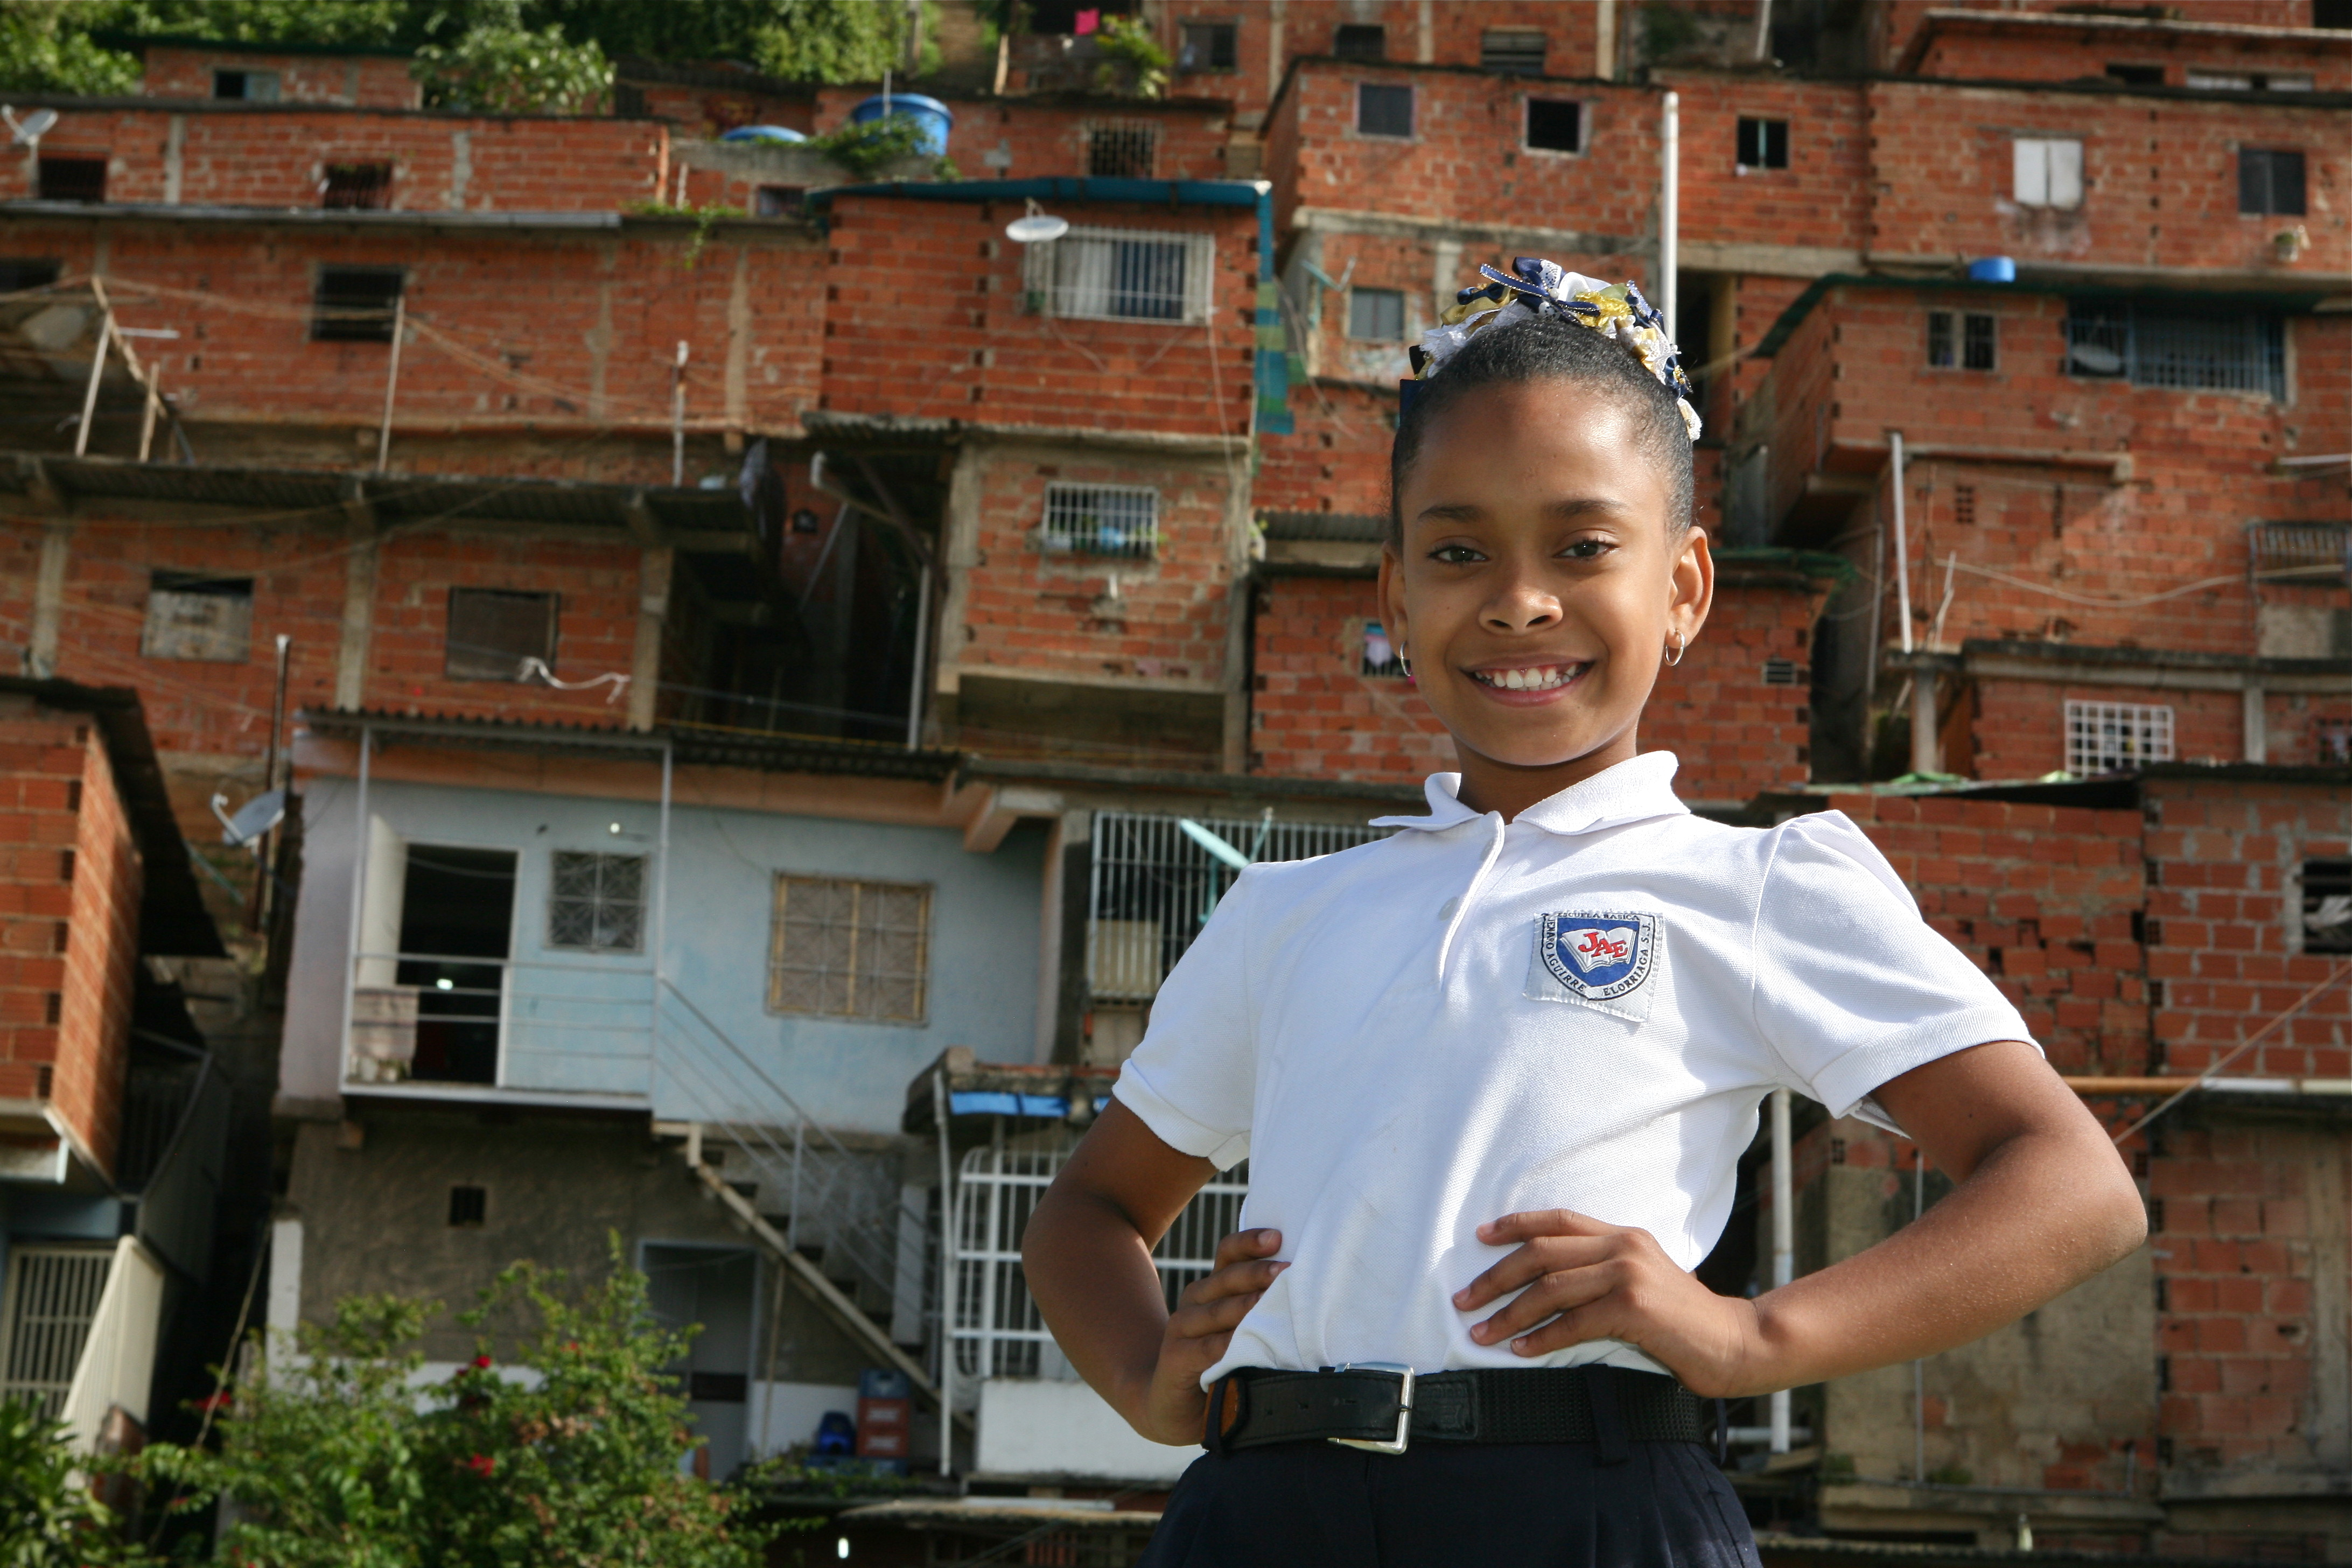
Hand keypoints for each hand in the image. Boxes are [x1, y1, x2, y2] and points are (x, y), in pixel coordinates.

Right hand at [1135, 1227, 1285, 1444]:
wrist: (1170, 1405)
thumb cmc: (1220, 1364)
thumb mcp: (1239, 1331)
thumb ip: (1260, 1310)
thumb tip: (1308, 1291)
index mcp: (1213, 1288)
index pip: (1229, 1253)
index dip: (1250, 1242)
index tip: (1277, 1236)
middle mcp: (1195, 1301)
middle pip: (1226, 1277)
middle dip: (1257, 1272)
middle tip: (1285, 1269)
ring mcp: (1182, 1328)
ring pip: (1217, 1310)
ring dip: (1244, 1305)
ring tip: (1268, 1300)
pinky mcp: (1176, 1357)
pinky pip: (1205, 1348)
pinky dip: (1225, 1345)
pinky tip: (1242, 1343)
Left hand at [1451, 1210, 1763, 1397]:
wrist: (1736, 1341)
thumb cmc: (1683, 1321)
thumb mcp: (1643, 1280)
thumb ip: (1604, 1272)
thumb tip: (1549, 1284)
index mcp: (1624, 1235)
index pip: (1558, 1220)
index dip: (1515, 1224)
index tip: (1480, 1236)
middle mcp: (1623, 1246)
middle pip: (1541, 1252)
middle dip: (1495, 1276)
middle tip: (1464, 1298)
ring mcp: (1629, 1274)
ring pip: (1550, 1287)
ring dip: (1509, 1313)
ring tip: (1481, 1332)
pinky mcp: (1634, 1307)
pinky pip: (1573, 1322)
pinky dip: (1541, 1337)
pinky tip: (1521, 1350)